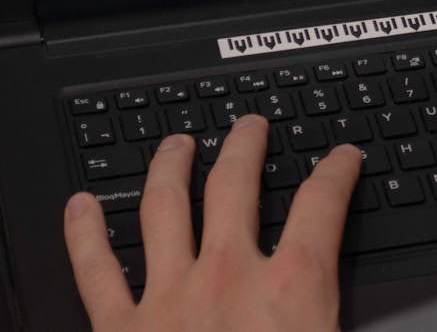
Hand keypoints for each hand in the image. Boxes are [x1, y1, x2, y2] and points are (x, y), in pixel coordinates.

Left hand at [64, 114, 362, 331]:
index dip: (337, 171)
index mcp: (292, 291)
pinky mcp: (119, 329)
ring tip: (176, 143)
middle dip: (245, 145)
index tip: (343, 156)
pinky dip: (84, 233)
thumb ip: (335, 321)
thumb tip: (357, 315)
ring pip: (165, 206)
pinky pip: (95, 270)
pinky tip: (80, 205)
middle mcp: (229, 278)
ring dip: (170, 165)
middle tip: (249, 125)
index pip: (323, 205)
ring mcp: (168, 298)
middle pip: (236, 185)